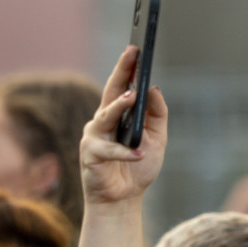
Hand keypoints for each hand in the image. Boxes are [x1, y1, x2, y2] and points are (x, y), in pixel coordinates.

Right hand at [80, 46, 167, 204]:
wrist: (124, 199)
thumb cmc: (138, 166)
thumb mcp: (157, 138)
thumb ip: (157, 114)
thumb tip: (154, 88)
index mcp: (117, 115)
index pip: (122, 86)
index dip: (128, 68)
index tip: (137, 48)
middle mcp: (102, 122)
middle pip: (111, 92)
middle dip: (121, 72)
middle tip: (132, 54)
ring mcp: (94, 137)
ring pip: (105, 117)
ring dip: (119, 107)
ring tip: (133, 97)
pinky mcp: (90, 156)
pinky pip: (109, 151)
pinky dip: (125, 153)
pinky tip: (139, 154)